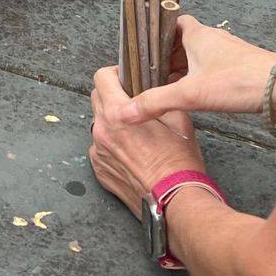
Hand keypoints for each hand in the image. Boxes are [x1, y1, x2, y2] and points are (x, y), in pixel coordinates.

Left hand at [89, 67, 206, 214]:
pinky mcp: (100, 171)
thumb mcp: (178, 120)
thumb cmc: (178, 164)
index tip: (126, 77)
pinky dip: (113, 146)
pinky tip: (133, 153)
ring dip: (113, 122)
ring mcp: (98, 153)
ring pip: (99, 125)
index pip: (101, 78)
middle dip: (113, 95)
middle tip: (133, 102)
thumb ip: (160, 99)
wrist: (175, 202)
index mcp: (118, 115)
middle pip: (97, 98)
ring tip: (136, 133)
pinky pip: (101, 148)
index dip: (114, 73)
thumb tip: (157, 87)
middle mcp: (102, 132)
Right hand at [115, 15, 275, 128]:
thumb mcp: (190, 93)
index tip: (141, 48)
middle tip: (148, 74)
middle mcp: (212, 39)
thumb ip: (156, 102)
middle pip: (182, 42)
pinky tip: (196, 96)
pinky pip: (213, 68)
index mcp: (197, 34)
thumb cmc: (237, 82)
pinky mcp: (241, 68)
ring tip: (167, 87)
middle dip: (165, 57)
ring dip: (183, 70)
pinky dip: (200, 78)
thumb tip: (124, 112)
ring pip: (198, 57)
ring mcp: (229, 53)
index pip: (171, 22)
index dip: (155, 33)